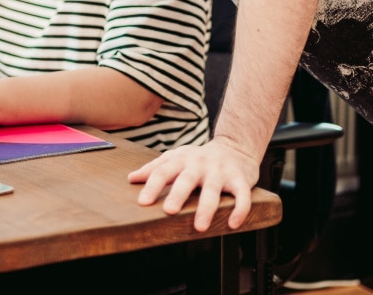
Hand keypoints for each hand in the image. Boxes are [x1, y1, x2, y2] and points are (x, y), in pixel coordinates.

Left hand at [127, 136, 259, 231]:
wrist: (234, 147)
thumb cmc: (199, 158)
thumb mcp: (177, 158)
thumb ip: (155, 168)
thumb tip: (132, 178)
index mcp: (182, 159)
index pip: (164, 171)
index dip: (153, 185)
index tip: (142, 202)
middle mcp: (200, 164)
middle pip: (187, 179)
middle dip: (178, 194)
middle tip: (168, 210)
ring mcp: (220, 170)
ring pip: (213, 189)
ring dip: (206, 208)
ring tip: (199, 227)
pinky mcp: (239, 178)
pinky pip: (241, 194)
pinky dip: (239, 209)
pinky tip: (233, 223)